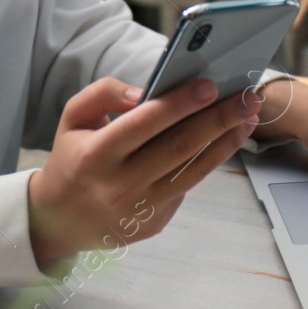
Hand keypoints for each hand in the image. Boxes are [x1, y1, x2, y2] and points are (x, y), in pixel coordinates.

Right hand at [27, 76, 258, 270]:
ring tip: (248, 118)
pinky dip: (209, 162)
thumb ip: (103, 94)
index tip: (209, 85)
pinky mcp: (155, 223)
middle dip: (218, 119)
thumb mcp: (72, 118)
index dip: (179, 104)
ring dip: (226, 142)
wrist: (59, 221)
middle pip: (179, 147)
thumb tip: (143, 93)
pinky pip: (186, 187)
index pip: (144, 124)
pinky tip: (225, 140)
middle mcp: (119, 185)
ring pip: (193, 171)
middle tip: (247, 97)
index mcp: (96, 155)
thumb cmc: (72, 159)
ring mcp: (140, 209)